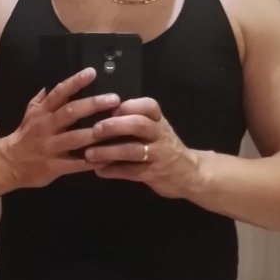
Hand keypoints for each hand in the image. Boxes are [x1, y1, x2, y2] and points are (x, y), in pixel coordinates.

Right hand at [0, 68, 118, 187]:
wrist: (8, 164)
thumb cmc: (25, 137)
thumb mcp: (30, 114)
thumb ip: (42, 99)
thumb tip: (51, 83)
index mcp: (42, 113)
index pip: (59, 93)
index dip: (75, 82)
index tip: (92, 72)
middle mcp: (46, 127)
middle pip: (70, 112)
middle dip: (92, 105)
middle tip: (113, 99)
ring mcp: (50, 147)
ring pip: (75, 138)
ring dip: (95, 133)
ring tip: (115, 128)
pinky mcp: (53, 166)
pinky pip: (75, 164)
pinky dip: (92, 161)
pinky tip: (108, 158)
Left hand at [84, 97, 200, 198]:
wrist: (189, 173)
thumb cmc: (164, 146)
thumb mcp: (156, 128)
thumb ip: (135, 120)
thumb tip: (105, 112)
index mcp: (159, 120)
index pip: (148, 105)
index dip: (128, 106)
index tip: (111, 109)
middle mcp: (160, 135)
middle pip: (138, 125)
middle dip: (114, 126)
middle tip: (95, 129)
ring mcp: (158, 155)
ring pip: (132, 150)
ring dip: (108, 151)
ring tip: (90, 154)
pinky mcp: (154, 174)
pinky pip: (131, 171)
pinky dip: (113, 171)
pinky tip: (99, 170)